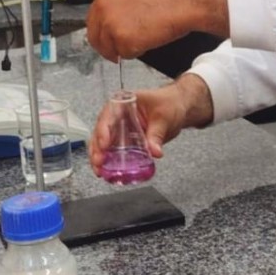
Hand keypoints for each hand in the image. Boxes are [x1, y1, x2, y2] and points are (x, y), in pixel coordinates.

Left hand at [86, 0, 229, 61]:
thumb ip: (117, 6)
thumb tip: (111, 23)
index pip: (92, 20)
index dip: (102, 34)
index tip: (107, 41)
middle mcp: (102, 7)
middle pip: (95, 37)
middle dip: (107, 47)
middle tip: (118, 53)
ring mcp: (111, 23)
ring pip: (110, 48)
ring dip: (125, 48)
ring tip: (145, 37)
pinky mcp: (122, 39)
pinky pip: (125, 55)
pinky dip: (138, 52)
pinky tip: (150, 38)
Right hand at [87, 74, 213, 176]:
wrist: (179, 107)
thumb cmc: (169, 103)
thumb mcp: (164, 117)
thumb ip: (157, 134)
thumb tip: (154, 151)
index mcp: (124, 102)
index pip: (108, 115)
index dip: (103, 130)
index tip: (104, 144)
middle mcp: (118, 115)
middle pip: (101, 131)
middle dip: (97, 148)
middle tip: (99, 162)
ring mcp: (121, 128)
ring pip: (103, 143)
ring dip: (100, 157)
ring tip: (100, 171)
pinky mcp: (126, 140)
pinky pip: (114, 151)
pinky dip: (110, 161)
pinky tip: (107, 172)